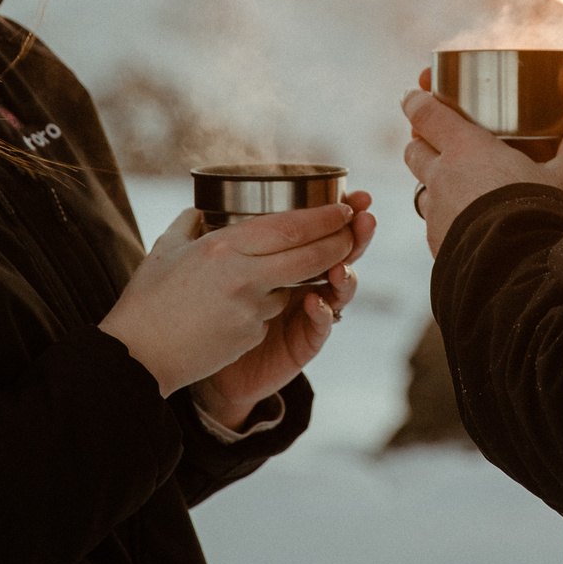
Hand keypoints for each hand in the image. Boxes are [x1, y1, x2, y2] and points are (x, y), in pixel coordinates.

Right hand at [98, 198, 364, 399]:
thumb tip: (203, 208)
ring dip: (296, 279)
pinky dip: (265, 307)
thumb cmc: (147, 299)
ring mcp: (250, 310)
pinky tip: (243, 307)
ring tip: (285, 271)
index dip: (323, 217)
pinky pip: (269, 315)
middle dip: (339, 242)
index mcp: (224, 246)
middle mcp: (243, 276)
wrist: (136, 356)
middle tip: (353, 231)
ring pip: (291, 287)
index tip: (342, 208)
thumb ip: (191, 223)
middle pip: (309, 255)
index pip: (291, 226)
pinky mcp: (250, 336)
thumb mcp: (167, 248)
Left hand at [194, 191, 374, 427]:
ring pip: (339, 289)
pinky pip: (320, 326)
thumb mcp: (212, 272)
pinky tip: (315, 302)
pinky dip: (322, 313)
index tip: (355, 195)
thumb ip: (213, 243)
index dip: (337, 214)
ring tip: (340, 266)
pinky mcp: (303, 343)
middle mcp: (303, 281)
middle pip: (340, 254)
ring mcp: (306, 312)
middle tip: (364, 217)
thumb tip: (197, 206)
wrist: (204, 368)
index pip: (318, 231)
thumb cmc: (208, 316)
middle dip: (355, 235)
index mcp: (285, 259)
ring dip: (345, 273)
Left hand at [402, 65, 562, 257]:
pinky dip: (443, 217)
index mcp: (466, 149)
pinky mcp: (437, 243)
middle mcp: (442, 176)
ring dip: (432, 181)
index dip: (417, 101)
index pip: (426, 115)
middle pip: (414, 149)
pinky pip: (433, 223)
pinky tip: (464, 223)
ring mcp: (436, 213)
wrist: (520, 269)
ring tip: (452, 184)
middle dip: (421, 141)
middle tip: (435, 138)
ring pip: (421, 187)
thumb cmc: (540, 213)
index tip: (413, 95)